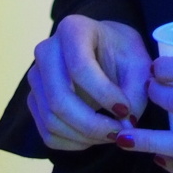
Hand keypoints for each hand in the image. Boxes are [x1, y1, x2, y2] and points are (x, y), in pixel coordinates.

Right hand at [27, 15, 152, 151]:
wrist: (105, 51)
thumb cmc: (123, 54)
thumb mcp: (139, 65)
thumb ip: (136, 93)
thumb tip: (124, 126)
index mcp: (72, 30)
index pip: (80, 67)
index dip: (104, 95)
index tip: (126, 111)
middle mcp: (46, 50)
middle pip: (59, 98)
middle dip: (91, 124)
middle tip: (118, 133)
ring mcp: (35, 76)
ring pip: (51, 119)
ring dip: (83, 136)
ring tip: (110, 135)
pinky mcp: (34, 99)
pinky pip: (46, 132)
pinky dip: (72, 143)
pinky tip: (93, 137)